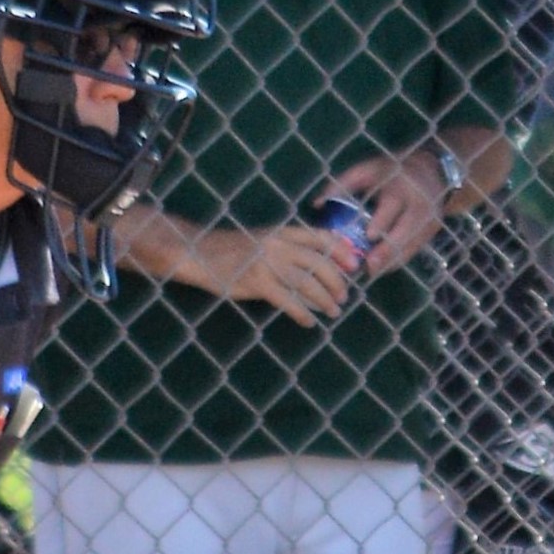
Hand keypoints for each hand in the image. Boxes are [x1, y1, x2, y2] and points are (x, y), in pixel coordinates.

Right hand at [193, 223, 360, 322]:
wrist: (198, 252)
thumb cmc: (233, 249)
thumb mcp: (264, 240)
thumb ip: (289, 248)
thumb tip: (318, 267)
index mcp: (283, 231)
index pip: (321, 237)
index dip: (342, 252)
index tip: (355, 266)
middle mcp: (279, 243)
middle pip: (320, 262)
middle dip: (337, 282)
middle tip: (343, 297)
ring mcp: (268, 262)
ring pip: (308, 282)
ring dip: (325, 300)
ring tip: (333, 311)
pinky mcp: (257, 281)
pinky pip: (288, 300)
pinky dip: (302, 313)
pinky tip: (308, 322)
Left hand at [324, 145, 456, 276]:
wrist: (432, 172)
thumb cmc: (391, 171)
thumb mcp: (368, 169)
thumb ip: (343, 183)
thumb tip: (317, 205)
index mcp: (400, 187)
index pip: (392, 206)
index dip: (382, 222)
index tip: (369, 236)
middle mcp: (418, 205)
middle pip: (405, 232)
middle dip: (388, 250)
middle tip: (369, 266)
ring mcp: (427, 221)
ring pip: (411, 246)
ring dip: (391, 261)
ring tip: (371, 271)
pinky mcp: (430, 233)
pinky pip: (413, 251)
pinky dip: (397, 261)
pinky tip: (381, 268)